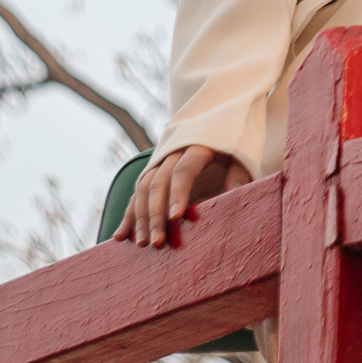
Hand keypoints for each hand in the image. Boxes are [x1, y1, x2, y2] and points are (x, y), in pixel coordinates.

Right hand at [115, 144, 251, 246]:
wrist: (217, 118)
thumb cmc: (233, 141)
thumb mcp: (241, 152)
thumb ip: (238, 173)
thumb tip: (234, 194)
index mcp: (196, 145)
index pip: (183, 171)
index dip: (178, 193)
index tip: (176, 217)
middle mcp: (172, 152)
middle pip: (158, 183)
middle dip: (155, 214)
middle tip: (158, 242)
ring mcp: (158, 162)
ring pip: (143, 189)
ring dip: (140, 217)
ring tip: (143, 244)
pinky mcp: (152, 172)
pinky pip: (136, 194)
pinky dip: (129, 215)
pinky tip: (120, 236)